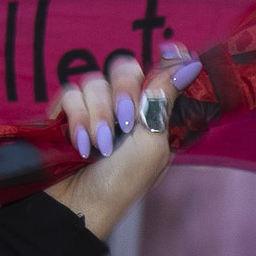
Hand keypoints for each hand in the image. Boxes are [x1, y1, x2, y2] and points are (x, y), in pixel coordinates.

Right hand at [44, 47, 191, 242]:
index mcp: (152, 116)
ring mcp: (93, 110)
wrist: (77, 206)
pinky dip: (74, 118)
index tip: (170, 49)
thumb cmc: (121, 183)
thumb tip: (190, 64)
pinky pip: (68, 93)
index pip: (159, 73)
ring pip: (93, 81)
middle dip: (123, 91)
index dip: (165, 60)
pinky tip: (78, 143)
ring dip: (96, 115)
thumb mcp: (152, 144)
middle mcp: (124, 108)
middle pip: (124, 68)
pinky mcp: (65, 115)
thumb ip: (164, 100)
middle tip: (124, 121)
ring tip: (96, 147)